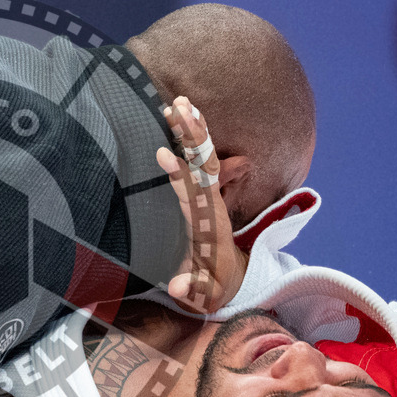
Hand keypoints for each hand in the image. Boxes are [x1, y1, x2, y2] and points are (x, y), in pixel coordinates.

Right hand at [157, 97, 246, 313]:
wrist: (232, 278)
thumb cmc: (213, 284)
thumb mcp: (204, 293)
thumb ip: (193, 289)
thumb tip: (178, 287)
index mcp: (209, 223)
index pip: (195, 194)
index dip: (180, 176)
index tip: (164, 155)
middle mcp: (211, 203)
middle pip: (203, 164)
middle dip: (193, 137)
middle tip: (179, 107)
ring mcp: (209, 195)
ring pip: (202, 157)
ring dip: (193, 130)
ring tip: (178, 103)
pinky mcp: (203, 192)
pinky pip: (198, 160)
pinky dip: (191, 138)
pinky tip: (179, 118)